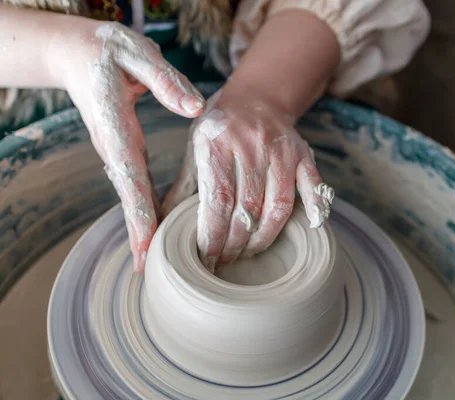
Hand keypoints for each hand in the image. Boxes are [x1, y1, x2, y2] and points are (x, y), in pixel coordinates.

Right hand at [52, 22, 205, 271]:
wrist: (76, 53)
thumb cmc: (108, 51)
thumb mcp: (136, 54)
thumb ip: (164, 81)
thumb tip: (195, 108)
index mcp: (117, 128)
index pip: (130, 178)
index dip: (138, 215)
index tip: (145, 248)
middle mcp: (115, 148)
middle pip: (130, 198)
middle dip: (140, 235)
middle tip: (151, 272)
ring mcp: (118, 152)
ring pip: (132, 196)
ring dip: (143, 229)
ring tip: (155, 263)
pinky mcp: (124, 151)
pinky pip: (135, 186)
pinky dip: (145, 211)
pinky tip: (158, 230)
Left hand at [162, 85, 333, 271]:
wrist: (256, 97)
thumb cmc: (220, 128)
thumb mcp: (195, 148)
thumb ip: (183, 186)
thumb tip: (161, 226)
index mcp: (217, 142)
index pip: (218, 200)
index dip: (214, 235)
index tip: (208, 257)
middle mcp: (251, 143)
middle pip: (247, 207)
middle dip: (235, 243)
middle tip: (225, 261)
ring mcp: (281, 149)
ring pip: (278, 204)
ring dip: (264, 237)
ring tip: (250, 252)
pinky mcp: (303, 153)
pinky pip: (312, 185)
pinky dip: (316, 208)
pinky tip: (311, 227)